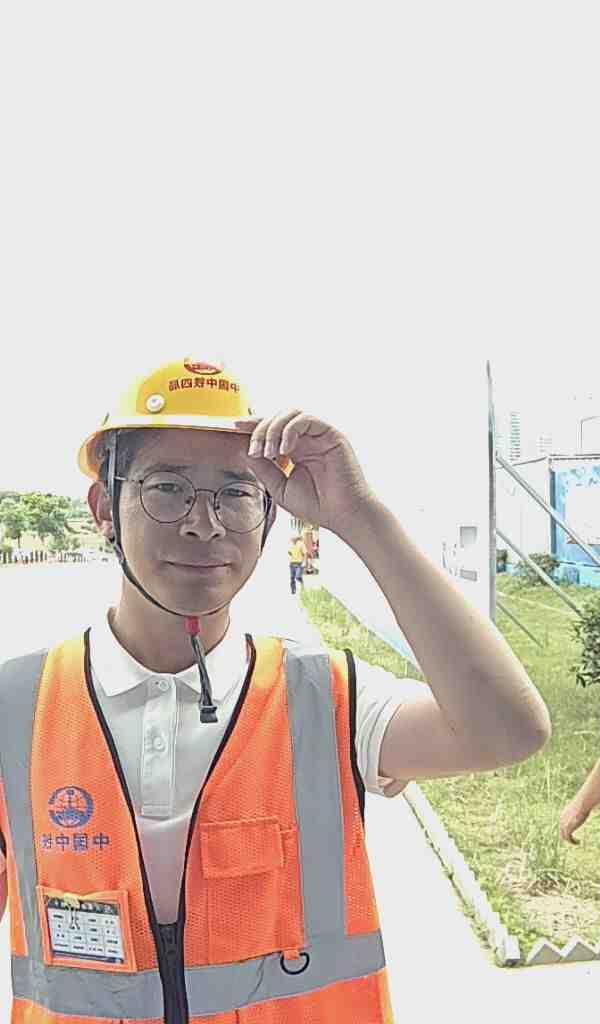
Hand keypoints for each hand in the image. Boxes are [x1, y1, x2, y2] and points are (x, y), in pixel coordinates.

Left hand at [234, 409, 375, 534]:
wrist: (343, 515)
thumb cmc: (317, 505)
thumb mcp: (280, 488)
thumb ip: (264, 469)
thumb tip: (245, 451)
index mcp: (296, 449)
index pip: (272, 430)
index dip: (252, 426)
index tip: (233, 427)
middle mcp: (307, 439)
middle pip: (277, 417)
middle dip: (260, 430)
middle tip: (254, 450)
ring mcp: (319, 435)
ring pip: (290, 414)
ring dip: (273, 429)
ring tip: (268, 452)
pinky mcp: (331, 434)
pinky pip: (306, 419)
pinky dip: (290, 430)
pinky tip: (285, 450)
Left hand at [559, 799, 590, 844]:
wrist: (581, 804)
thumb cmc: (582, 804)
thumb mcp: (579, 809)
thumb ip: (579, 812)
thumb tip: (584, 810)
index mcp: (563, 815)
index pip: (562, 826)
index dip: (567, 831)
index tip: (573, 834)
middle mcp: (561, 820)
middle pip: (561, 832)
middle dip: (567, 837)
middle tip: (574, 840)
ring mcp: (564, 824)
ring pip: (564, 837)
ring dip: (571, 841)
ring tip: (577, 842)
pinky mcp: (568, 828)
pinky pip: (568, 839)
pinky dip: (573, 842)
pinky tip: (578, 842)